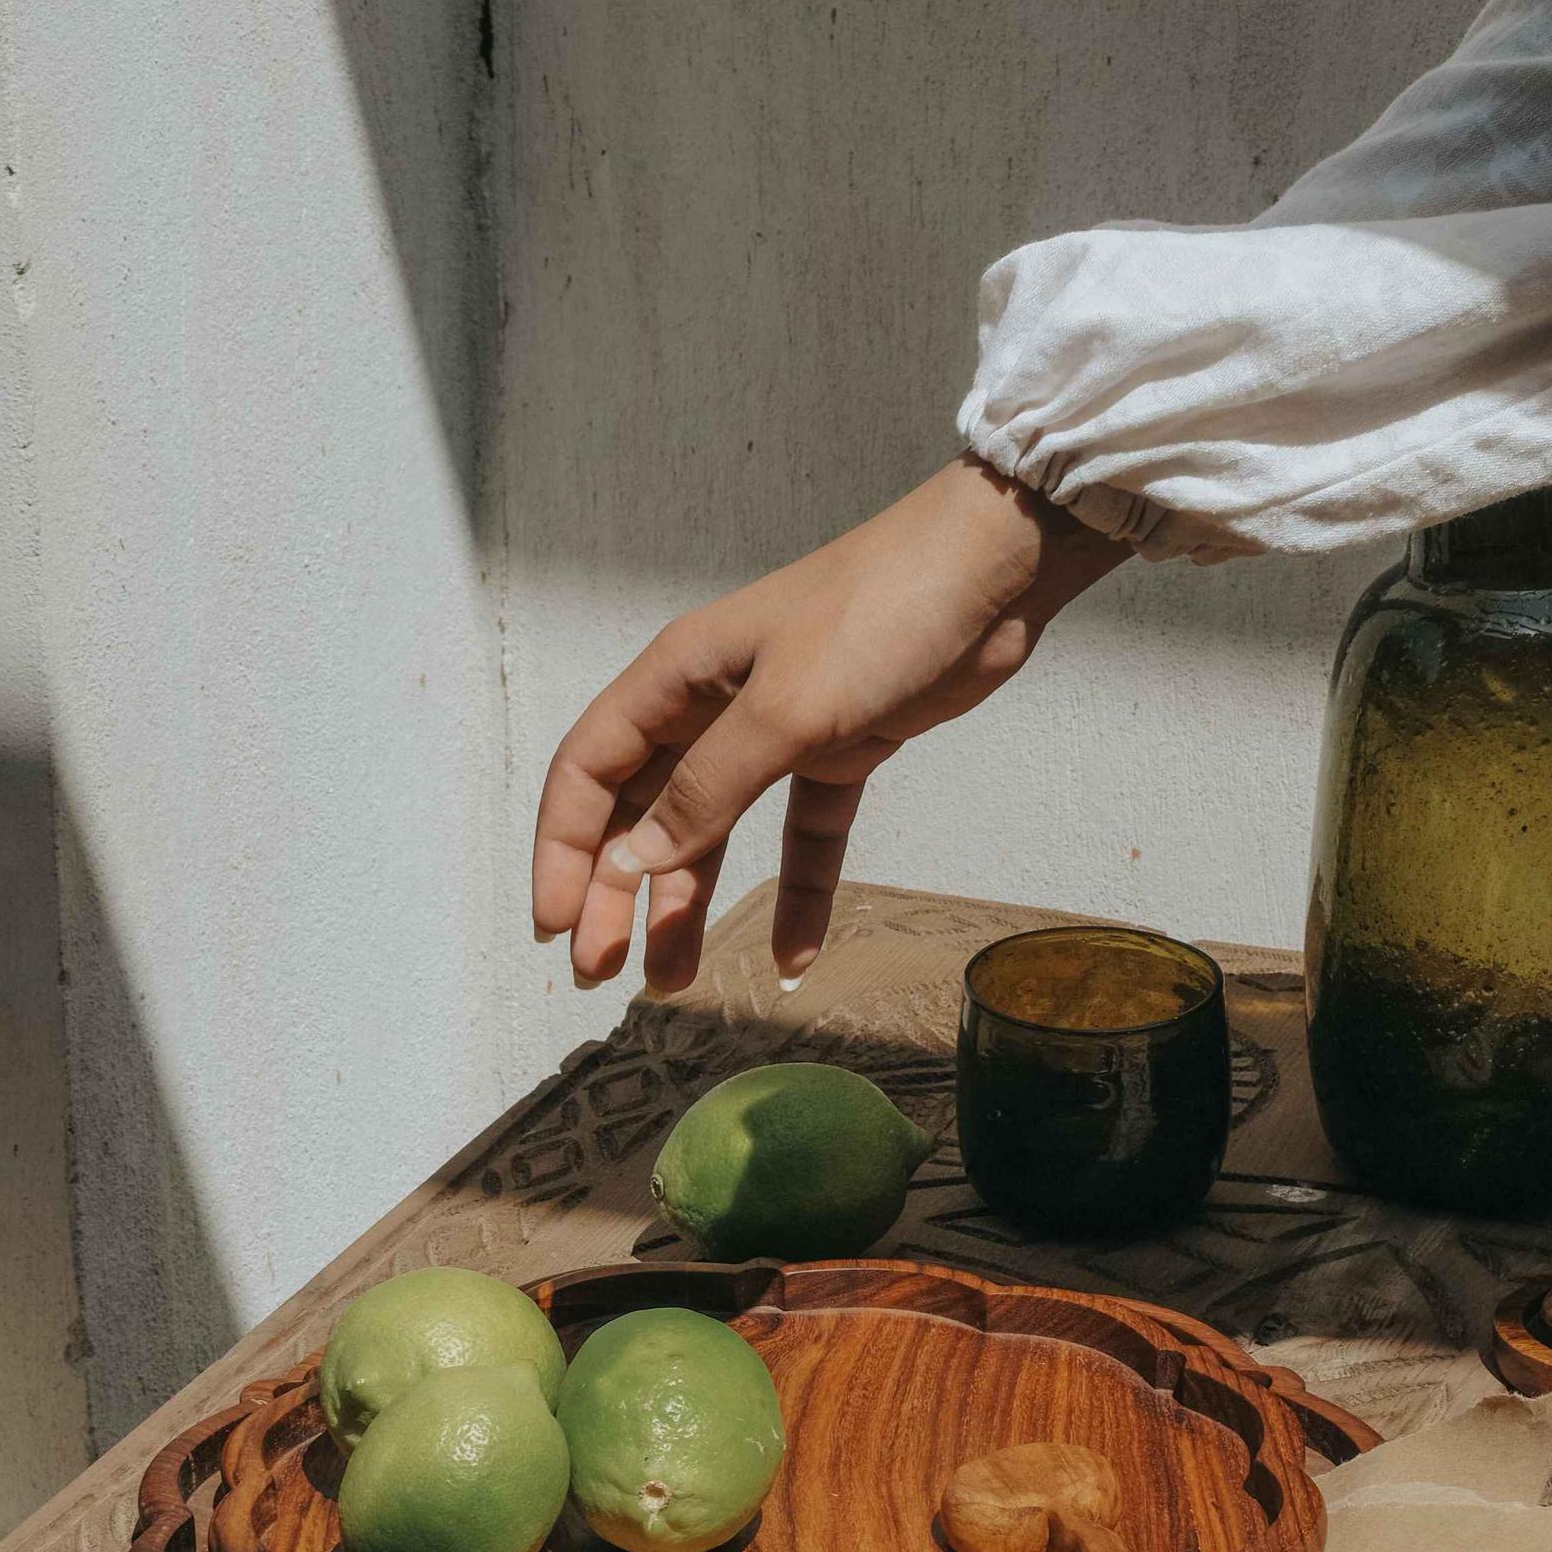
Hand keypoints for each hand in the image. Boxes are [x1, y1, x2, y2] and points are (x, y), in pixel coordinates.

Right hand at [530, 453, 1125, 992]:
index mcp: (678, 678)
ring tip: (674, 980)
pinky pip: (803, 837)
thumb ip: (707, 791)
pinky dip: (797, 894)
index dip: (564, 853)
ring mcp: (776, 731)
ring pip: (712, 834)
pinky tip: (793, 957)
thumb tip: (633, 864)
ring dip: (689, 907)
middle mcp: (713, 706)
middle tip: (603, 974)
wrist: (993, 570)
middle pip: (641, 812)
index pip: (589, 772)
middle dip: (615, 895)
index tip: (558, 931)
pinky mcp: (840, 750)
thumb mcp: (783, 711)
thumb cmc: (878, 614)